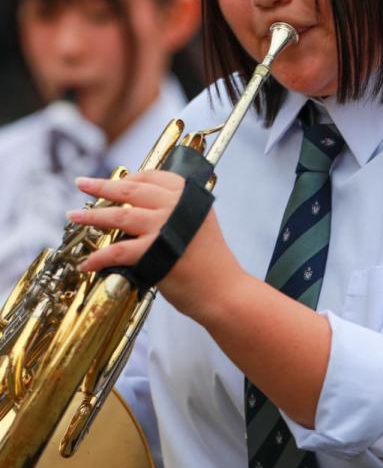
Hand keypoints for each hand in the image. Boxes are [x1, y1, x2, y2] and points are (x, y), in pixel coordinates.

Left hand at [68, 171, 239, 320]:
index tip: (111, 181)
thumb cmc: (209, 261)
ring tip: (74, 217)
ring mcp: (165, 228)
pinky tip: (86, 262)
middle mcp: (177, 206)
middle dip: (102, 186)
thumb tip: (137, 204)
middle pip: (131, 190)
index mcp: (188, 195)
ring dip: (93, 216)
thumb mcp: (197, 222)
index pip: (152, 177)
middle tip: (82, 183)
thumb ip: (174, 209)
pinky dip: (99, 257)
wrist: (224, 291)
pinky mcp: (155, 253)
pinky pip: (118, 251)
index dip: (128, 178)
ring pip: (120, 216)